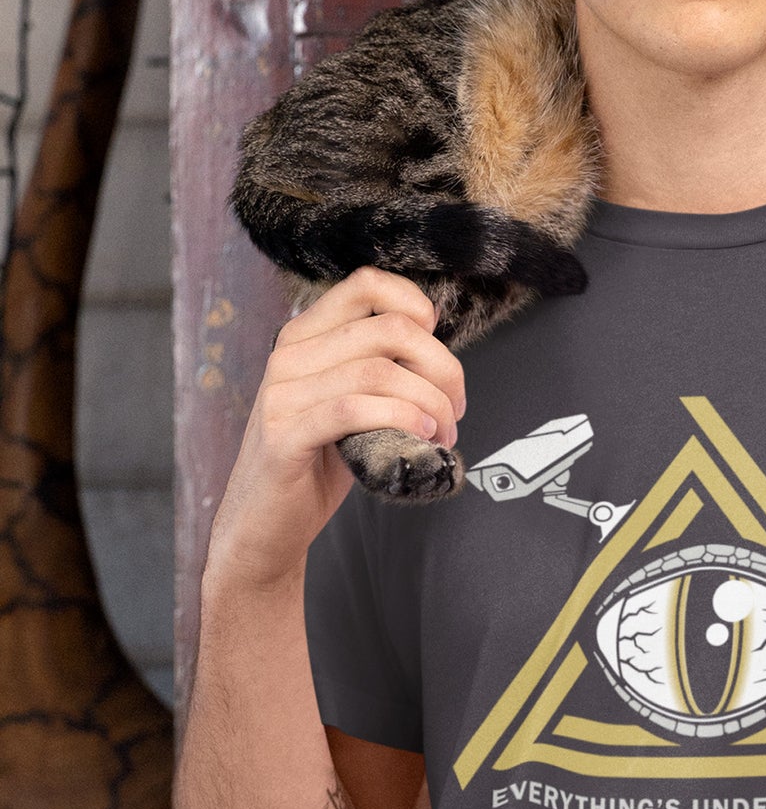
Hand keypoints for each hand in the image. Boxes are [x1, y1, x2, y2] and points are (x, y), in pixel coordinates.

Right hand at [207, 267, 466, 587]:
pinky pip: (353, 410)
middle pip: (389, 330)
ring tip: (442, 431)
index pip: (367, 284)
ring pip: (378, 372)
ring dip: (429, 402)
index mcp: (307, 336)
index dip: (415, 305)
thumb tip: (440, 352)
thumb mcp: (352, 401)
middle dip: (441, 367)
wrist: (266, 524)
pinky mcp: (283, 436)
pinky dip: (400, 418)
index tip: (437, 345)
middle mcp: (290, 355)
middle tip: (454, 406)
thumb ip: (382, 368)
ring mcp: (281, 394)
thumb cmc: (318, 461)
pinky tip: (420, 434)